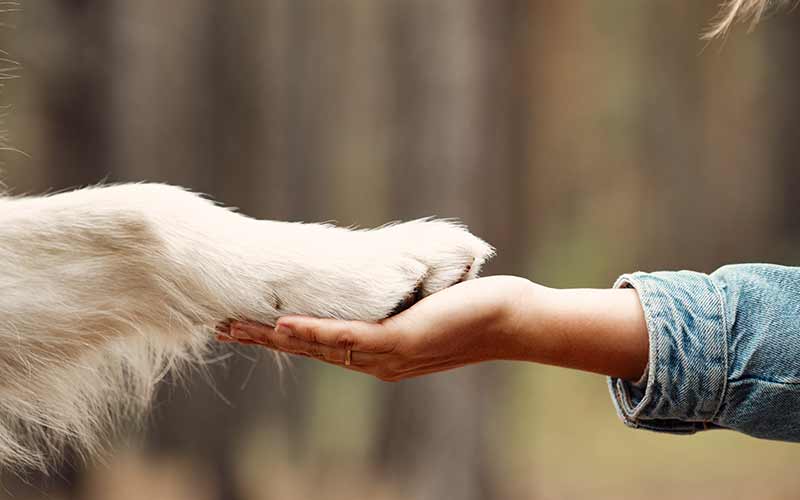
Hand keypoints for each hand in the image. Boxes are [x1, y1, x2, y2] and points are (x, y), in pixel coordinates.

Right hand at [218, 276, 533, 380]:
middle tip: (223, 327)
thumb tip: (377, 278)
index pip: (322, 346)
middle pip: (310, 351)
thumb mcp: (423, 304)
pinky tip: (284, 326)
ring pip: (321, 346)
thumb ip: (394, 300)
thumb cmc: (471, 309)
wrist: (511, 319)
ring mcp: (386, 355)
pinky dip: (314, 331)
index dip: (283, 337)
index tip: (248, 326)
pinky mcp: (399, 341)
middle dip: (264, 339)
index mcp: (379, 354)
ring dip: (276, 337)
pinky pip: (349, 336)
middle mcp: (377, 361)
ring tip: (236, 326)